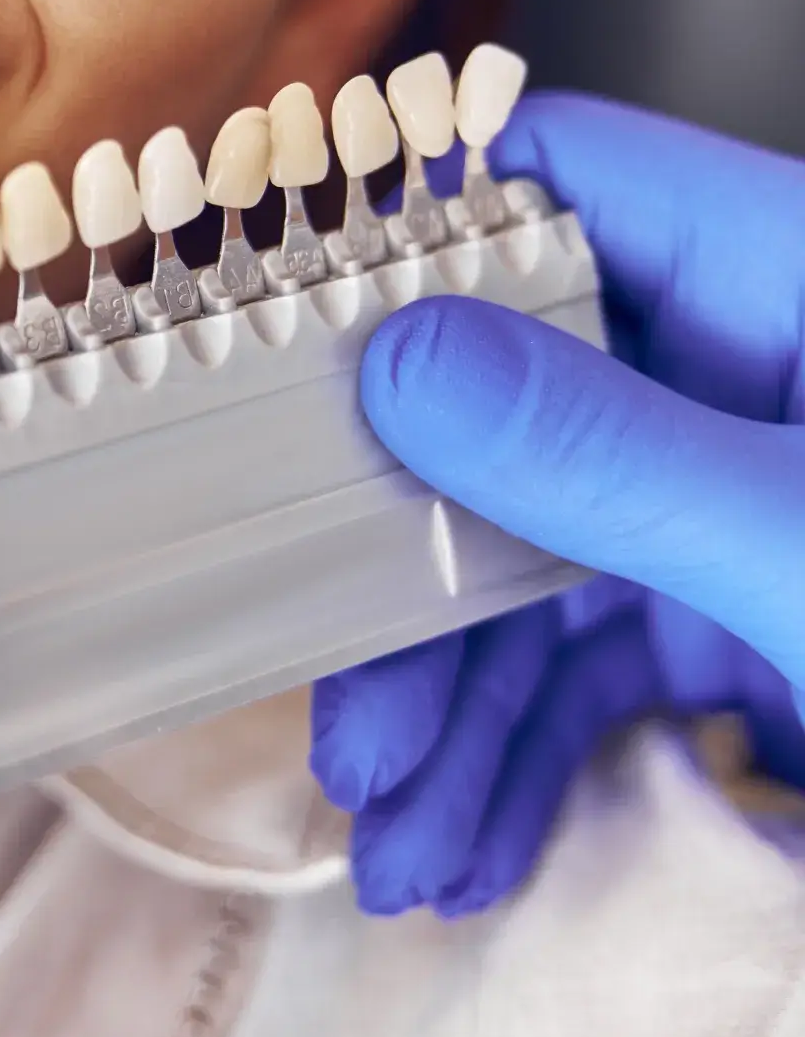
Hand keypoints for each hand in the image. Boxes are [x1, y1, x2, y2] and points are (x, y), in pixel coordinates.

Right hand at [309, 93, 804, 916]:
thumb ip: (612, 453)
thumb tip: (405, 358)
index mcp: (782, 280)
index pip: (558, 185)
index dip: (408, 239)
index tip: (281, 340)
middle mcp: (737, 371)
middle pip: (501, 435)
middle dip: (415, 612)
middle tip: (356, 738)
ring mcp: (727, 495)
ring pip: (530, 577)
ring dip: (454, 723)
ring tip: (405, 851)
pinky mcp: (737, 609)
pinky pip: (591, 668)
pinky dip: (525, 761)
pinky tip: (472, 846)